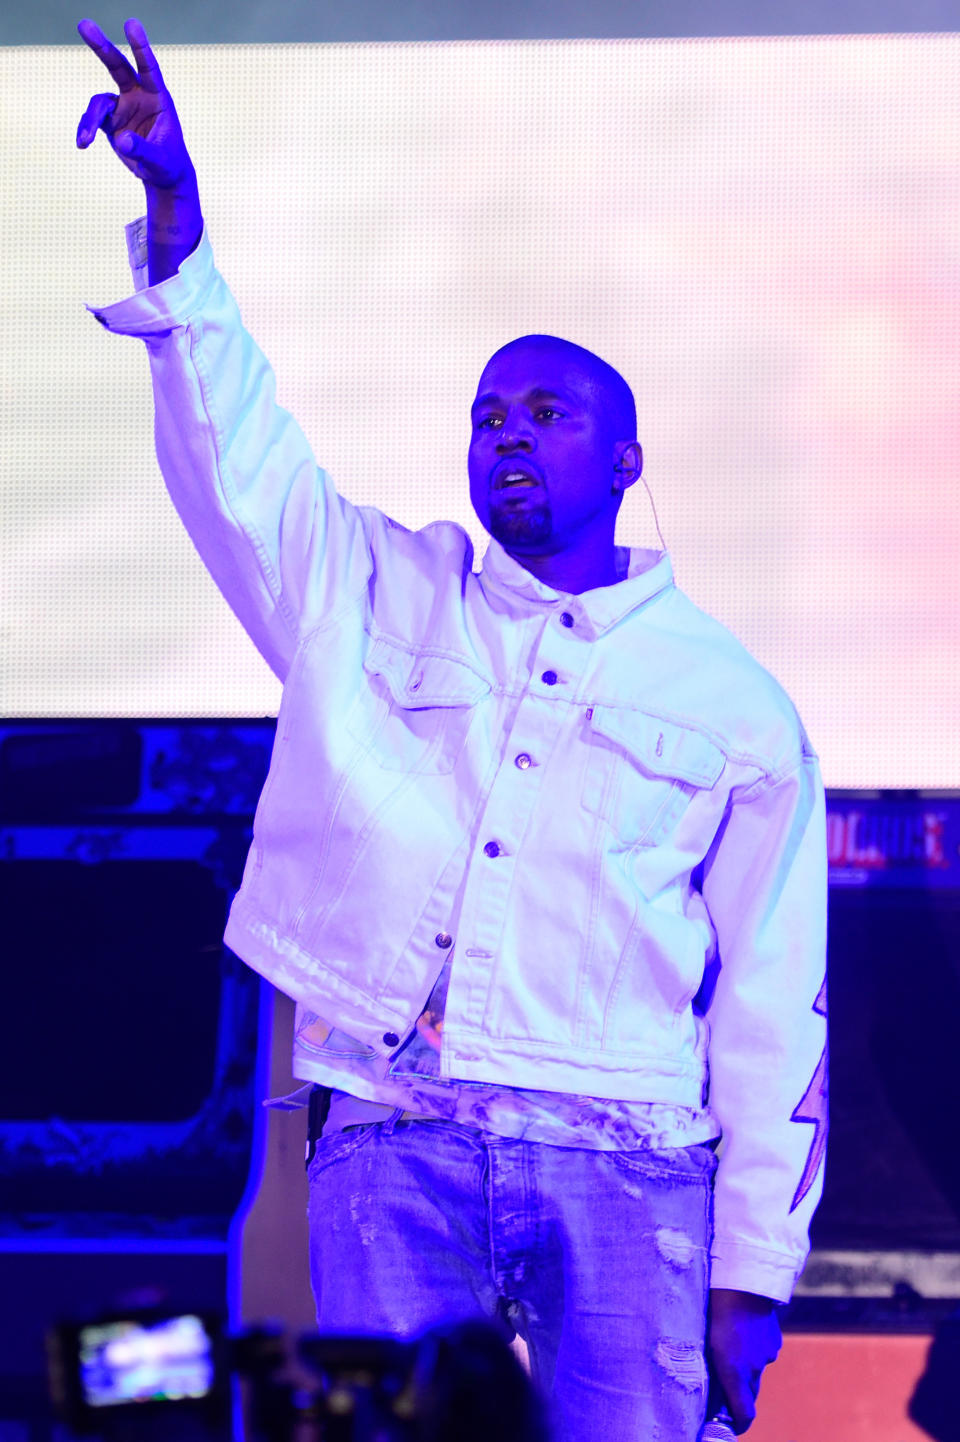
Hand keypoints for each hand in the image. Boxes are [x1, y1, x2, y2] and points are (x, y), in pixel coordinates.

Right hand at [76, 16, 194, 193]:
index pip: (149, 69)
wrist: (160, 175)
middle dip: (102, 47)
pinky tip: (83, 143)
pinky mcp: (110, 121)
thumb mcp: (159, 160)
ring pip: (99, 102)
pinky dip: (86, 129)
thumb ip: (143, 149)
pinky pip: (93, 119)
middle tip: (84, 24)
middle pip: (117, 67)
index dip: (140, 47)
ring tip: (85, 140)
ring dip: (90, 120)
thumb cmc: (168, 164)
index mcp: (158, 98)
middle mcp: (138, 97)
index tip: (131, 24)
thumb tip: (122, 141)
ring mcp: (122, 107)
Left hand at [706, 1288, 781, 1433]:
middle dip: (741, 1394)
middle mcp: (753, 1369)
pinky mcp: (775, 1341)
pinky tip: (746, 1332)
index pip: (745, 1413)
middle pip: (750, 1393)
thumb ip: (716, 1371)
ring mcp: (766, 1355)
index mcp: (734, 1373)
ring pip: (757, 1370)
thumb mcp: (709, 1345)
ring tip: (734, 1345)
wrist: (741, 1287)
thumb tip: (717, 1393)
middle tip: (728, 1386)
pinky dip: (756, 1349)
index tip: (734, 1425)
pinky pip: (765, 1352)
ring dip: (748, 1366)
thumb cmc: (717, 1314)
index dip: (740, 1424)